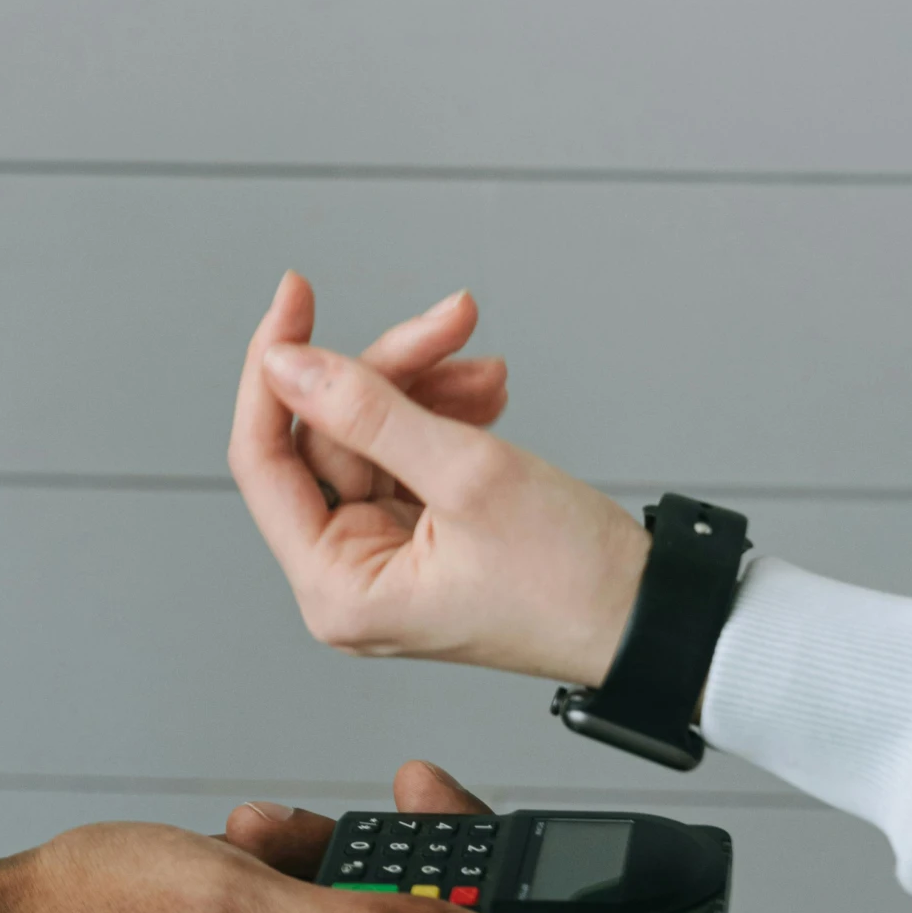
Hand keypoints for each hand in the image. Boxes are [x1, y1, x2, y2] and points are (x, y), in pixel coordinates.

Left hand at [229, 275, 649, 683]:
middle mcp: (350, 578)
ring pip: (373, 435)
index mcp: (338, 588)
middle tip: (450, 324)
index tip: (296, 300)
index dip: (275, 370)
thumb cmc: (570, 579)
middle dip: (393, 372)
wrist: (648, 612)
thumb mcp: (467, 474)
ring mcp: (387, 556)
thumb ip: (369, 411)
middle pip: (330, 435)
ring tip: (486, 369)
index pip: (263, 461)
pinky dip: (445, 417)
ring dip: (427, 388)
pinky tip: (486, 399)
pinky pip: (409, 455)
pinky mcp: (425, 537)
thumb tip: (288, 364)